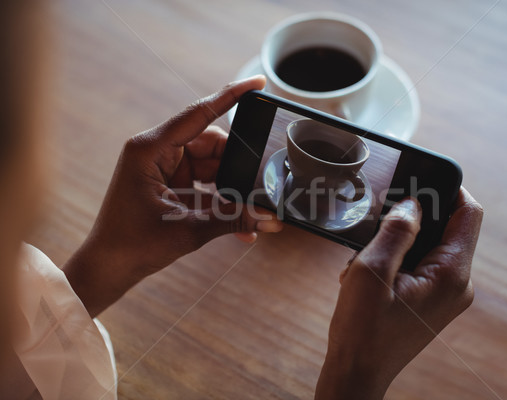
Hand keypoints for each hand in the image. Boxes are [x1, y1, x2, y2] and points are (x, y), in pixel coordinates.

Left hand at [63, 75, 282, 316]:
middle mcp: (155, 152)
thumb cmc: (132, 245)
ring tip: (251, 210)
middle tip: (262, 183)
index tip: (258, 83)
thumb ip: (232, 220)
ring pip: (211, 164)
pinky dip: (221, 199)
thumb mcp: (188, 229)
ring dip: (231, 187)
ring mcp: (163, 168)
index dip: (231, 96)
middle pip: (211, 144)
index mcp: (150, 150)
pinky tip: (238, 222)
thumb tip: (270, 219)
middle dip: (238, 164)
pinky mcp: (169, 183)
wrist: (109, 268)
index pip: (199, 113)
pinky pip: (204, 182)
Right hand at [315, 188, 482, 398]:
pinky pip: (422, 264)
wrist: (358, 372)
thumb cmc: (362, 329)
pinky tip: (370, 274)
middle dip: (413, 219)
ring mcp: (446, 294)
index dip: (450, 188)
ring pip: (430, 245)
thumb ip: (395, 231)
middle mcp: (457, 284)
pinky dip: (398, 260)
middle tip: (380, 222)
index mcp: (451, 275)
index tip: (422, 175)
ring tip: (368, 259)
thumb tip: (413, 204)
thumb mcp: (372, 272)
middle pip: (448, 228)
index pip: (468, 214)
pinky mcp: (433, 301)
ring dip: (399, 242)